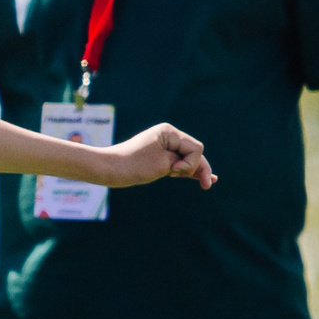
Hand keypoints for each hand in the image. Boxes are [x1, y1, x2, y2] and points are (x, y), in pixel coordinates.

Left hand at [100, 124, 214, 188]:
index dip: (191, 163)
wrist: (110, 169)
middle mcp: (169, 136)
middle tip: (206, 186)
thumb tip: (199, 166)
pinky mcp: (161, 157)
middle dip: (197, 168)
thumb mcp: (163, 165)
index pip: (195, 148)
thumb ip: (184, 164)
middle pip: (195, 152)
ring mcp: (166, 146)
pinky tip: (206, 179)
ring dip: (193, 171)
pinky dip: (190, 171)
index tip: (173, 170)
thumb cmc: (135, 165)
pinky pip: (180, 163)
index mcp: (169, 132)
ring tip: (208, 184)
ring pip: (189, 159)